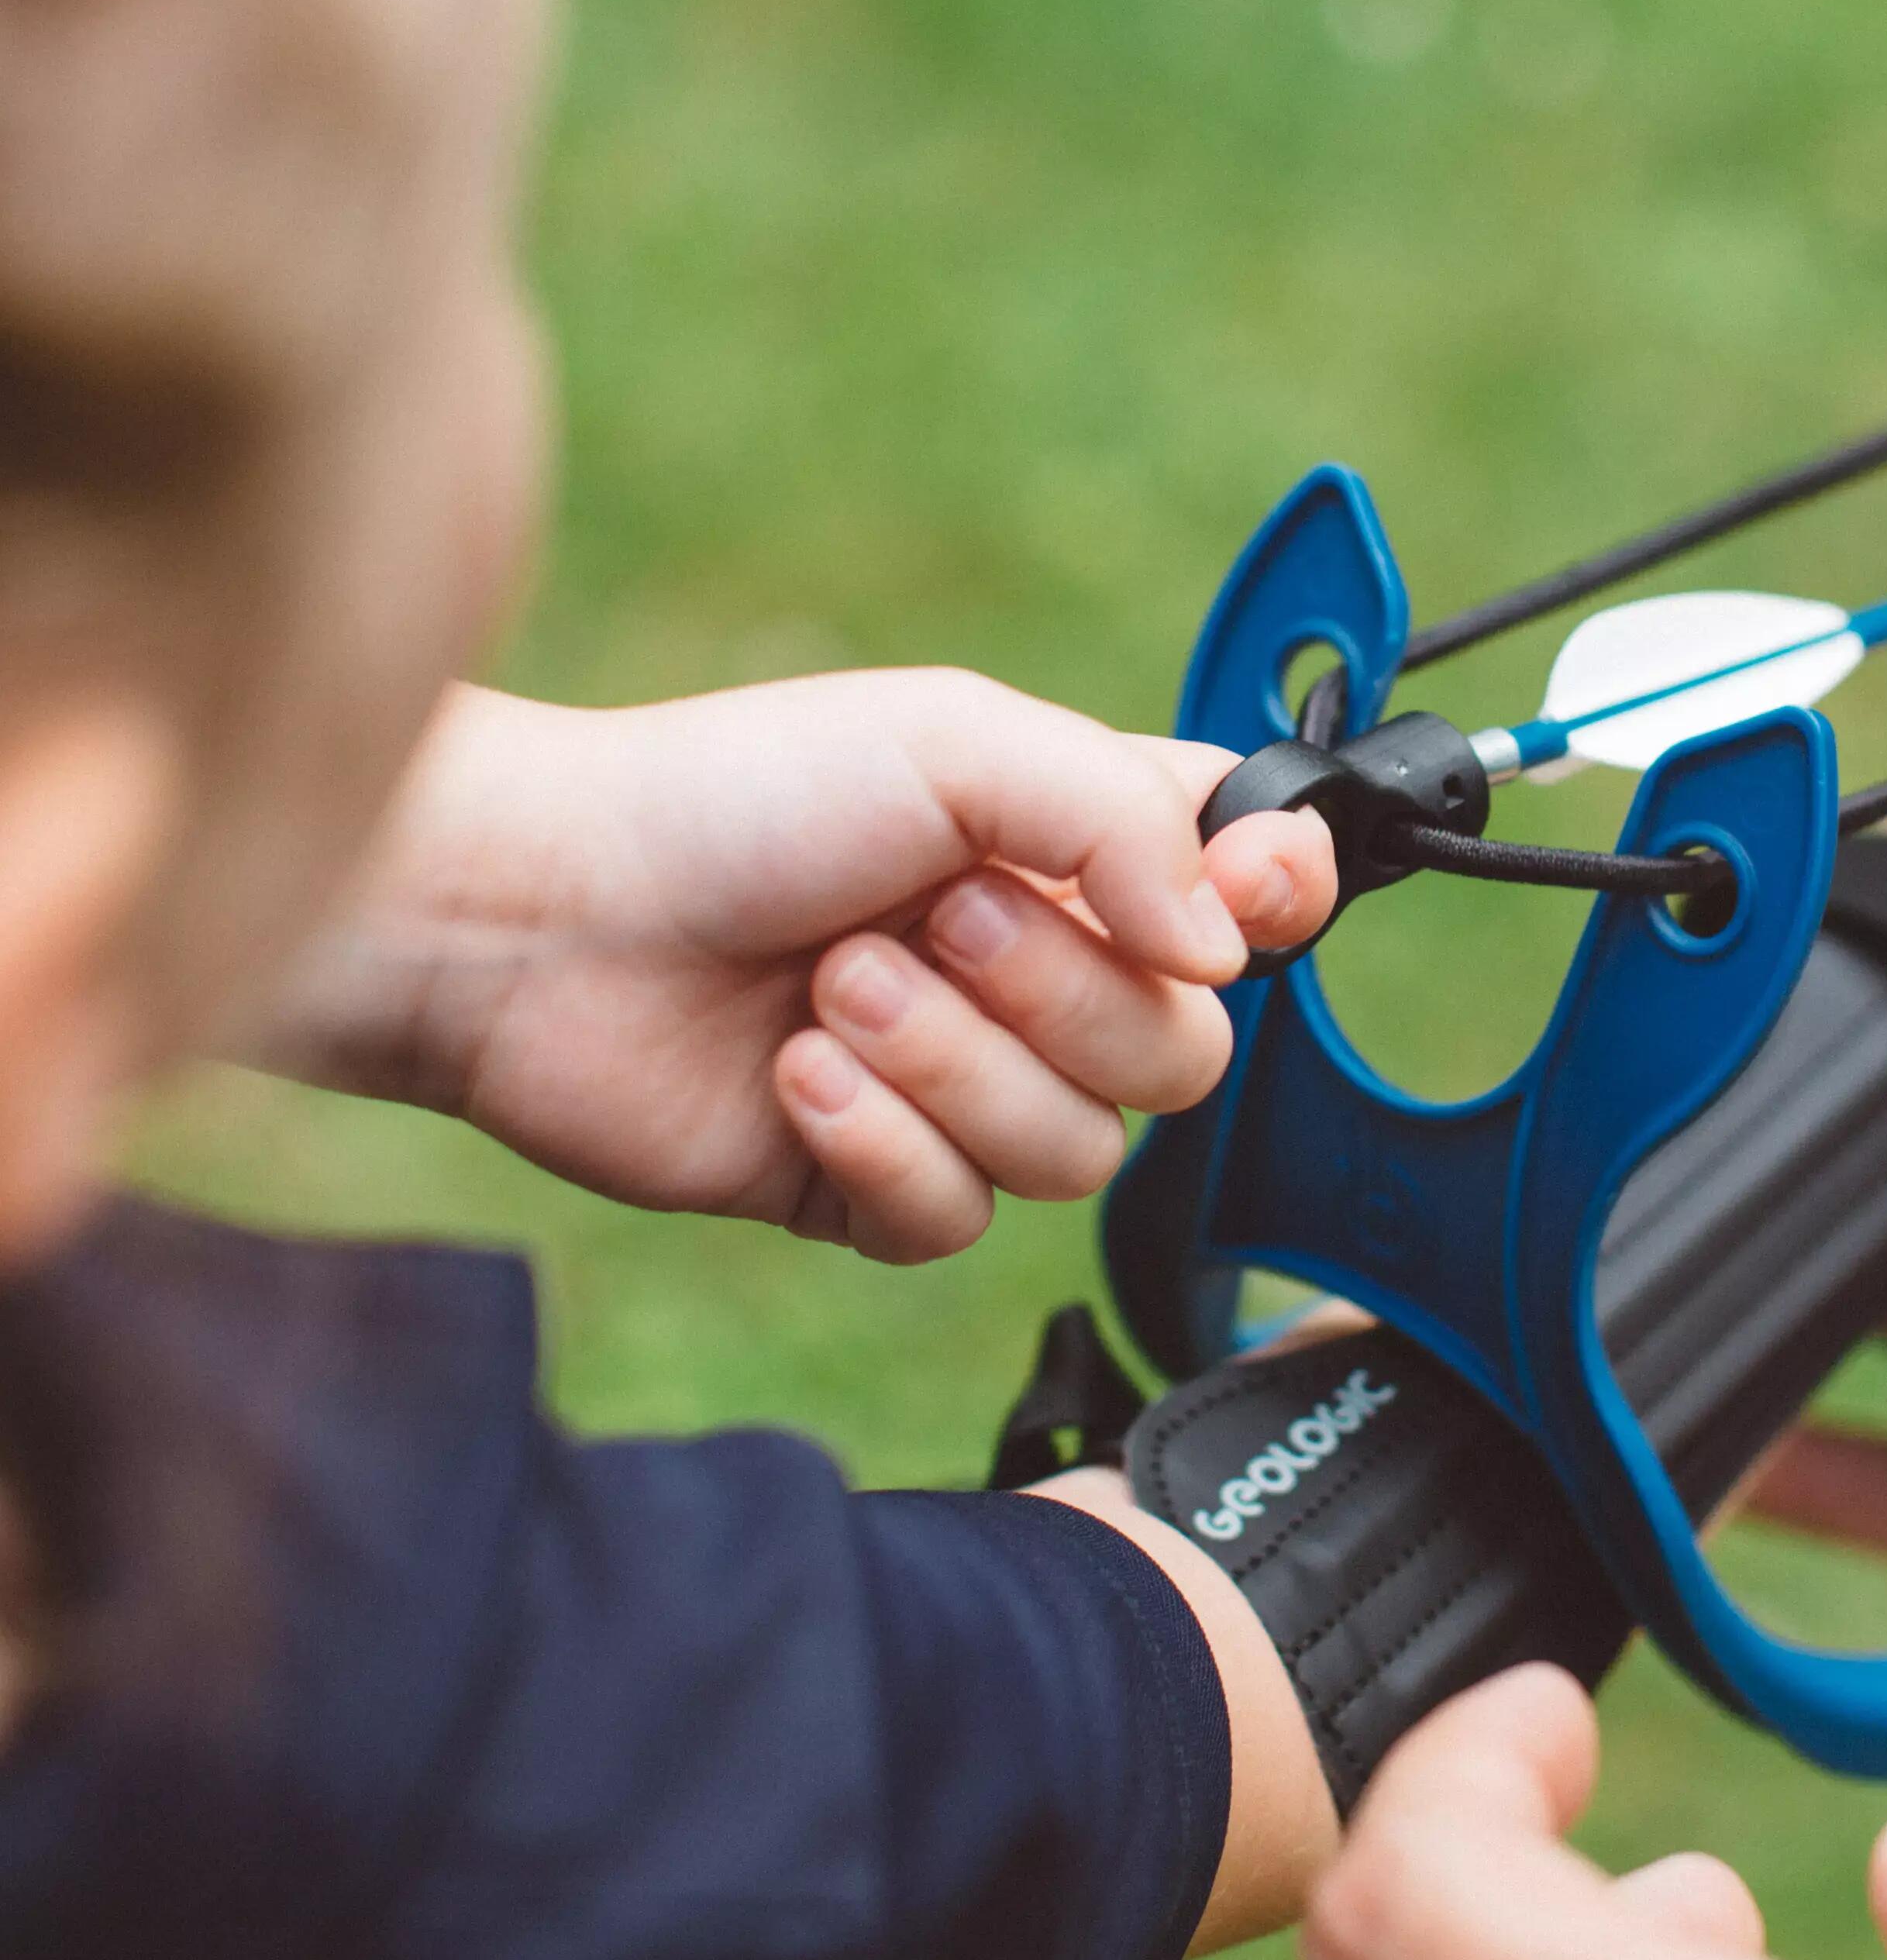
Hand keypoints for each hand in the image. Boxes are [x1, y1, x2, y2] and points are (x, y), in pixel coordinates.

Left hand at [260, 674, 1336, 1260]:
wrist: (540, 917)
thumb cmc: (736, 795)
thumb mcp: (957, 738)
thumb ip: (1129, 821)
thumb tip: (1232, 947)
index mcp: (1084, 847)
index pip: (1258, 896)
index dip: (1273, 905)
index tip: (1235, 896)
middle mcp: (1044, 971)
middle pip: (1184, 1053)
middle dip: (1055, 992)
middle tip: (927, 918)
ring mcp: (964, 1087)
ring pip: (1079, 1153)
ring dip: (951, 1065)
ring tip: (829, 987)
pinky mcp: (874, 1186)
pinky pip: (961, 1220)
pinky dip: (880, 1143)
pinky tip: (792, 1074)